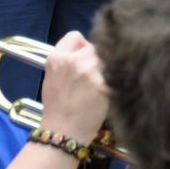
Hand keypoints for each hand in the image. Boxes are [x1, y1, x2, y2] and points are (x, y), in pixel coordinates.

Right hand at [35, 30, 110, 145]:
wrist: (63, 133)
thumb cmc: (57, 109)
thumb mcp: (53, 79)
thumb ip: (67, 62)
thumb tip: (87, 51)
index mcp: (56, 58)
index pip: (75, 36)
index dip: (81, 46)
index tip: (84, 57)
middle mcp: (73, 61)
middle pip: (94, 47)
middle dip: (96, 60)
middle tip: (94, 77)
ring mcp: (89, 71)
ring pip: (107, 59)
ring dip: (108, 70)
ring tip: (100, 87)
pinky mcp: (104, 84)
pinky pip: (116, 73)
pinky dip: (116, 80)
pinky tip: (110, 92)